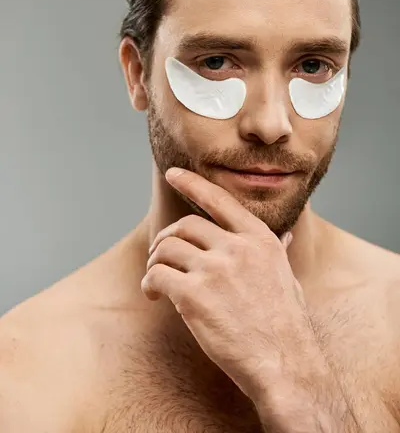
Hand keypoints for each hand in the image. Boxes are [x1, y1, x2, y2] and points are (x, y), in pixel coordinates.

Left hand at [141, 167, 312, 402]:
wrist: (285, 364)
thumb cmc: (286, 324)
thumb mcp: (287, 277)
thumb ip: (278, 252)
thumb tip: (286, 236)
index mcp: (260, 239)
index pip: (219, 199)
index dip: (192, 183)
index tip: (173, 173)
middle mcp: (237, 248)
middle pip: (186, 225)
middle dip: (167, 238)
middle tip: (160, 254)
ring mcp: (215, 270)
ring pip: (167, 249)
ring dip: (155, 261)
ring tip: (156, 279)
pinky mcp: (193, 296)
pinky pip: (157, 276)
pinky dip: (149, 283)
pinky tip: (154, 295)